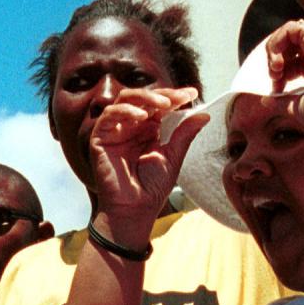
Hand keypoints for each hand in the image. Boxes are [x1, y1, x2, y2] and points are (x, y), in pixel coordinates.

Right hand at [82, 85, 204, 243]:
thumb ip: (184, 134)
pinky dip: (125, 111)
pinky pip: (109, 115)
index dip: (175, 97)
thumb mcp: (173, 157)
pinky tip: (141, 116)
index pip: (159, 106)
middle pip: (143, 98)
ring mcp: (115, 130)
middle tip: (180, 98)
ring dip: (146, 98)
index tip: (193, 93)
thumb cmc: (152, 188)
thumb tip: (204, 114)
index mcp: (148, 129)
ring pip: (125, 100)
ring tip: (164, 104)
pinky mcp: (100, 137)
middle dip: (163, 95)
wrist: (134, 210)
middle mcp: (130, 126)